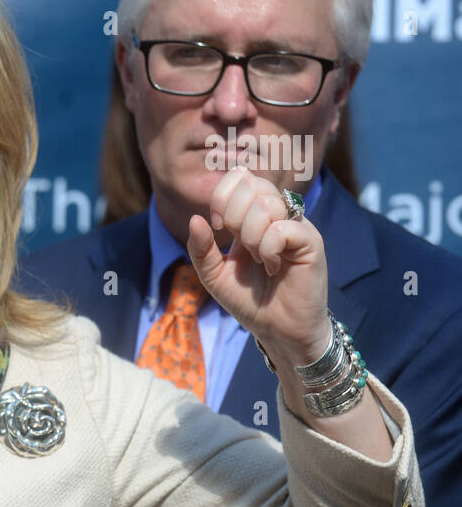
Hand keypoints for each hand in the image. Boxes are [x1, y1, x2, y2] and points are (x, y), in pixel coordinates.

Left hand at [187, 167, 329, 367]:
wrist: (278, 329)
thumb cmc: (249, 300)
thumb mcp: (214, 275)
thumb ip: (201, 249)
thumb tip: (195, 219)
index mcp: (252, 216)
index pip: (240, 177)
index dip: (221, 196)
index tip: (217, 225)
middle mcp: (277, 215)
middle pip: (252, 185)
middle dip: (232, 214)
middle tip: (238, 244)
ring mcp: (296, 226)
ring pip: (267, 204)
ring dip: (250, 235)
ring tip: (258, 259)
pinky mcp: (311, 242)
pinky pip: (282, 228)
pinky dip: (267, 249)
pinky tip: (271, 267)